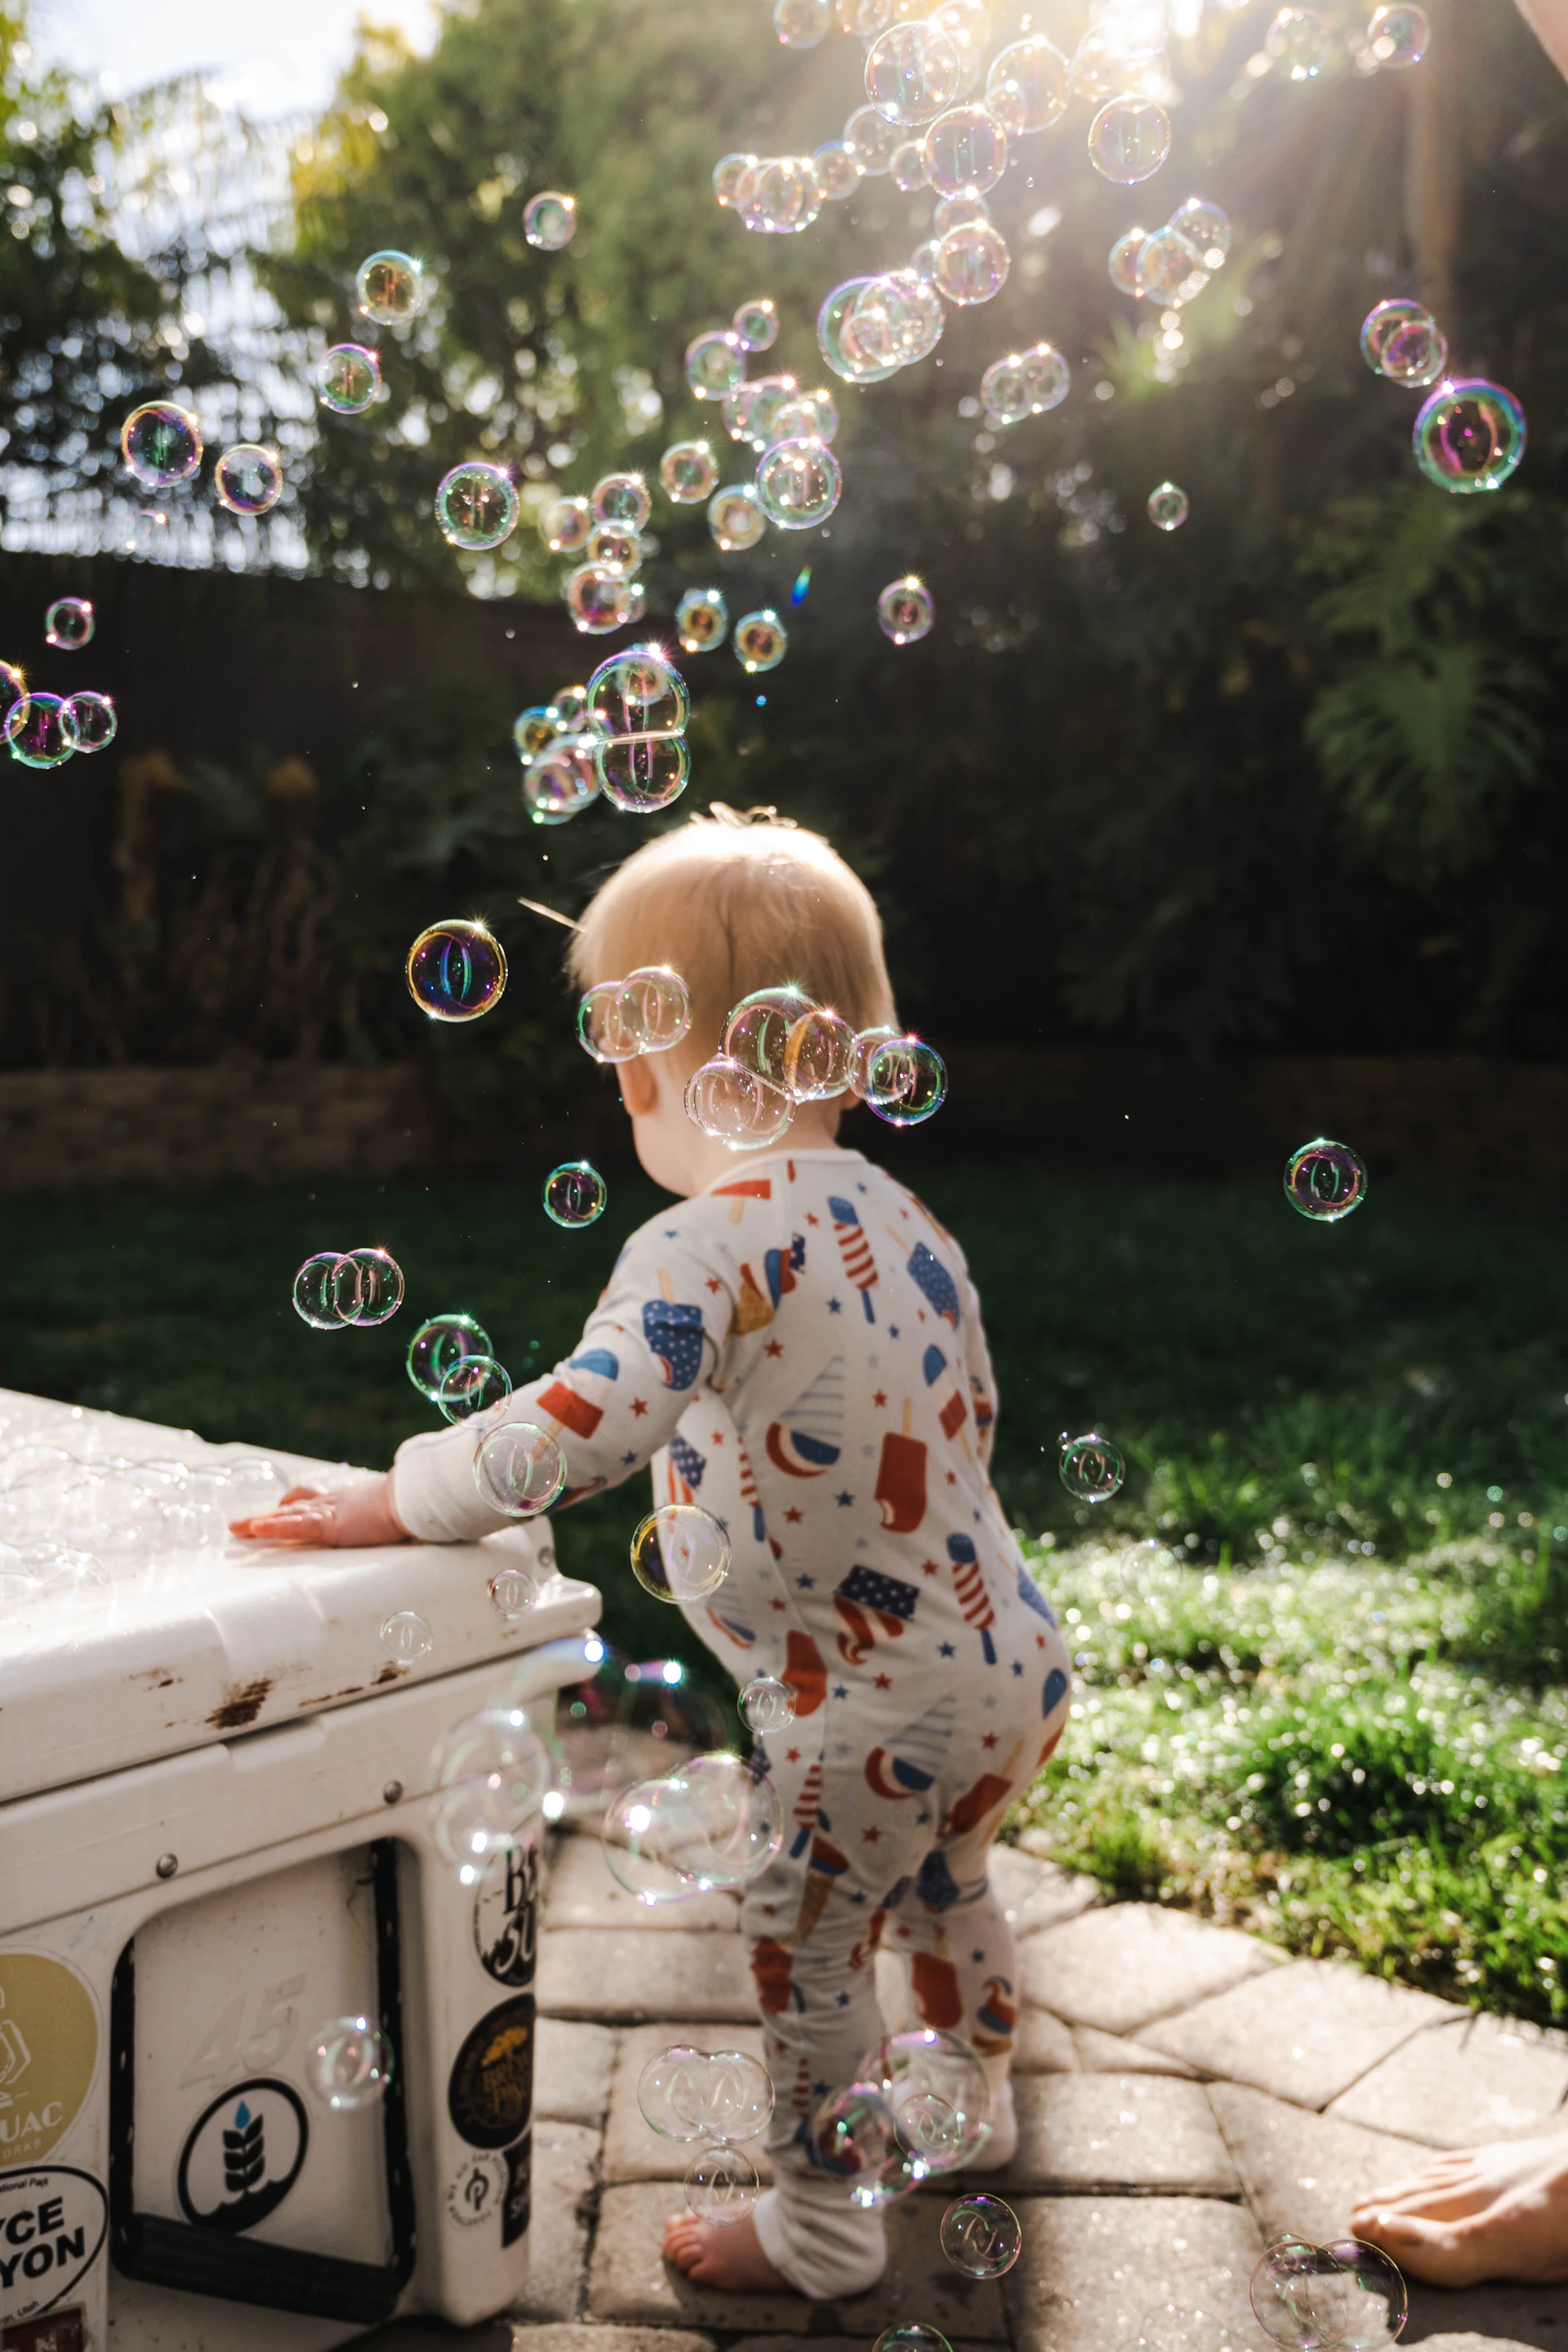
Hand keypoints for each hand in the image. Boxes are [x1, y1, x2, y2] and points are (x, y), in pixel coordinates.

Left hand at [230, 1474, 410, 1547]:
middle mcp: (333, 1503)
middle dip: (267, 1515)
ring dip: (260, 1522)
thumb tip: (403, 1531)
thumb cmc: (410, 1506)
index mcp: (347, 1502)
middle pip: (292, 1508)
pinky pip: (296, 1527)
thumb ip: (387, 1520)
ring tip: (237, 1528)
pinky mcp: (330, 1524)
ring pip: (286, 1516)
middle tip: (243, 1523)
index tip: (280, 1505)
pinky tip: (256, 1528)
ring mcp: (329, 1512)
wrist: (413, 1498)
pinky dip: (275, 1527)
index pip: (313, 1501)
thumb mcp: (394, 1515)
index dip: (293, 1505)